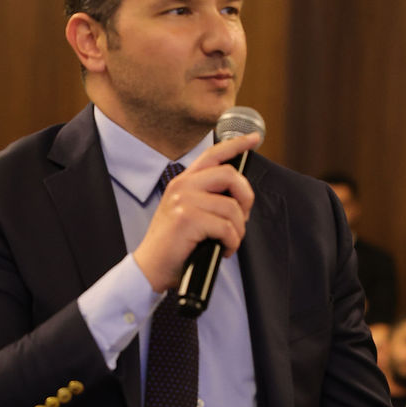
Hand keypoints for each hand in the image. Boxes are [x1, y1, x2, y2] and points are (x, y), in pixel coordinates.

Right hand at [133, 132, 259, 293]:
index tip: (255, 138)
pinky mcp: (187, 219)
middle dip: (246, 197)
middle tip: (243, 217)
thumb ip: (207, 198)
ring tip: (229, 241)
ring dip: (239, 229)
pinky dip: (232, 242)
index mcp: (183, 182)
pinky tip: (224, 249)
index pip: (213, 154)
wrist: (150, 268)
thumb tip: (239, 196)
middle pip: (230, 175)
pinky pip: (227, 227)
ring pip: (232, 207)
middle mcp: (182, 186)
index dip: (237, 144)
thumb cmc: (173, 245)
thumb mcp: (187, 213)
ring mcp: (184, 201)